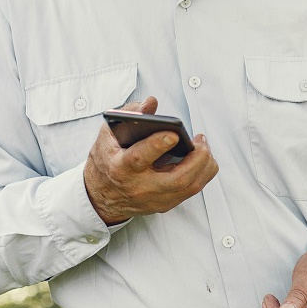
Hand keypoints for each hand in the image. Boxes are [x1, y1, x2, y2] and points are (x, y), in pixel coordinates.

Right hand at [83, 96, 217, 224]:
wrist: (101, 196)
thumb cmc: (107, 161)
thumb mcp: (108, 135)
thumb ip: (129, 114)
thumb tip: (151, 103)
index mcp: (120, 167)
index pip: (140, 157)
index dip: (157, 145)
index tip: (173, 134)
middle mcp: (139, 186)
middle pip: (177, 179)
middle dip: (197, 158)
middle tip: (199, 140)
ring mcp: (155, 199)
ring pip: (190, 186)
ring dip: (204, 164)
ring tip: (202, 145)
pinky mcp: (166, 204)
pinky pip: (192, 190)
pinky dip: (202, 172)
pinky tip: (201, 158)